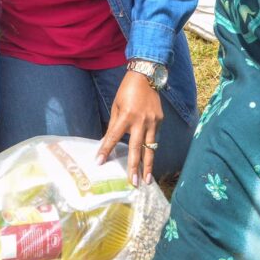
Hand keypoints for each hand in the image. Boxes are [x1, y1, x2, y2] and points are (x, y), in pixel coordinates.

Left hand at [97, 71, 163, 185]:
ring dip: (149, 165)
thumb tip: (109, 141)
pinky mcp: (160, 120)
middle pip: (137, 148)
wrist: (146, 77)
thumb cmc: (126, 91)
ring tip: (147, 180)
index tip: (99, 162)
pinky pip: (154, 137)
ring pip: (151, 148)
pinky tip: (150, 160)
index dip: (106, 149)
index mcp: (126, 116)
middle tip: (133, 183)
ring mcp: (153, 121)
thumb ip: (114, 125)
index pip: (114, 137)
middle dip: (134, 167)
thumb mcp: (116, 106)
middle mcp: (141, 121)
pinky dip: (151, 148)